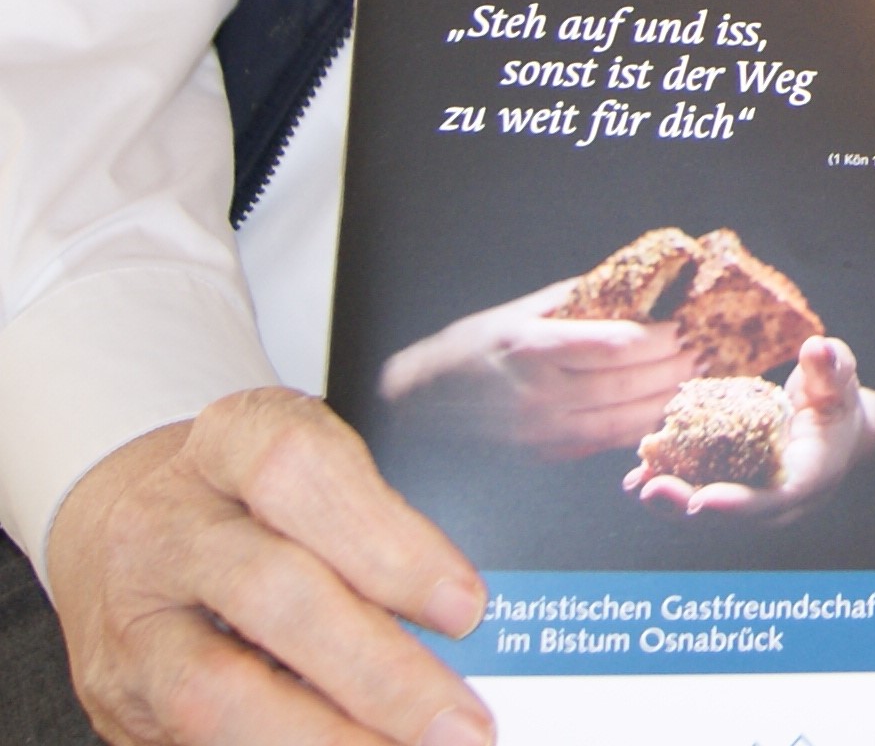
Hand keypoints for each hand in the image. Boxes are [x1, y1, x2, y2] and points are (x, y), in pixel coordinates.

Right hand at [45, 390, 493, 745]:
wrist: (129, 538)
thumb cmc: (251, 503)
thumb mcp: (312, 475)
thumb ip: (380, 531)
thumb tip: (471, 619)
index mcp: (230, 440)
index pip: (299, 470)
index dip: (387, 541)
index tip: (465, 607)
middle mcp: (168, 524)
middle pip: (271, 590)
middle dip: (378, 668)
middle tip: (460, 722)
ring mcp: (133, 616)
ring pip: (215, 688)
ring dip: (324, 737)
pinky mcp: (120, 694)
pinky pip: (197, 739)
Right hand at [376, 277, 696, 457]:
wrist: (421, 399)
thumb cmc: (472, 345)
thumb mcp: (520, 309)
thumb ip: (577, 298)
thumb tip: (632, 281)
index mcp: (532, 347)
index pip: (611, 345)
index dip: (657, 338)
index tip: (685, 324)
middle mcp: (537, 393)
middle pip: (623, 384)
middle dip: (672, 368)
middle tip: (705, 350)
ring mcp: (539, 430)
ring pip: (618, 421)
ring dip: (663, 401)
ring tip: (695, 380)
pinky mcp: (542, 453)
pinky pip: (601, 445)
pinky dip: (637, 429)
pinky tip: (662, 410)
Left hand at [621, 339, 874, 522]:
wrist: (837, 431)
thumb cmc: (838, 402)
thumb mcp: (840, 380)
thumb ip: (831, 366)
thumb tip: (817, 347)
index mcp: (813, 477)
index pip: (776, 499)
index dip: (738, 503)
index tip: (702, 499)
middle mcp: (784, 503)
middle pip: (733, 517)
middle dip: (688, 506)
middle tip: (649, 488)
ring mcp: (759, 504)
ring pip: (712, 516)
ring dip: (670, 503)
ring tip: (636, 482)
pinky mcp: (738, 495)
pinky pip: (702, 500)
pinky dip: (672, 491)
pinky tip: (640, 477)